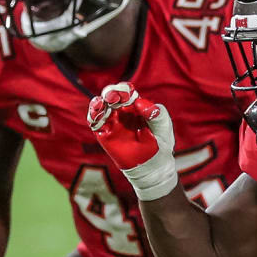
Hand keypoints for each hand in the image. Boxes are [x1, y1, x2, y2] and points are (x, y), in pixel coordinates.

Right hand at [87, 82, 177, 200]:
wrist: (153, 166)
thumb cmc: (161, 144)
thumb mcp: (163, 127)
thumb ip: (156, 114)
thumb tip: (140, 102)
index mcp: (136, 106)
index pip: (128, 93)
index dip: (125, 89)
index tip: (127, 91)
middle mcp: (122, 112)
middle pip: (112, 96)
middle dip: (111, 92)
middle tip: (114, 96)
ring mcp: (112, 122)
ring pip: (101, 107)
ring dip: (99, 102)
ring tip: (103, 103)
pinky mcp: (104, 135)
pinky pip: (94, 122)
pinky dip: (92, 114)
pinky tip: (96, 111)